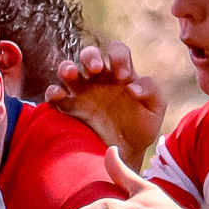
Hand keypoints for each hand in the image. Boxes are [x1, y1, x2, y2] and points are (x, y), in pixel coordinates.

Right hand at [46, 43, 165, 170]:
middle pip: (89, 54)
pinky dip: (53, 92)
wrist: (124, 156)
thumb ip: (151, 91)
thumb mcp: (154, 110)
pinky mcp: (67, 109)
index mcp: (119, 73)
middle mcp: (98, 79)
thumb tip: (133, 86)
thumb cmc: (140, 129)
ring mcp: (80, 92)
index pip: (117, 52)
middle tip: (97, 69)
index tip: (123, 77)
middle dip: (90, 56)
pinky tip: (59, 97)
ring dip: (67, 68)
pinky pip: (54, 94)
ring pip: (67, 69)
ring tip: (71, 74)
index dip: (119, 58)